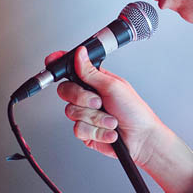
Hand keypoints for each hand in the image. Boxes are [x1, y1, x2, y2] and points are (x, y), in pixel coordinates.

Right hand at [45, 46, 161, 166]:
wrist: (141, 139)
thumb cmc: (134, 111)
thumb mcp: (113, 87)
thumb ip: (91, 72)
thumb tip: (80, 53)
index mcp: (96, 82)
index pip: (73, 70)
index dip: (60, 65)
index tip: (52, 61)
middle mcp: (88, 97)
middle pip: (65, 91)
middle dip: (83, 98)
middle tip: (99, 102)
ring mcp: (86, 115)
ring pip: (72, 112)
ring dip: (96, 118)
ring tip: (111, 120)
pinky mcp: (85, 131)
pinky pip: (78, 129)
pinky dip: (97, 131)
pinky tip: (109, 131)